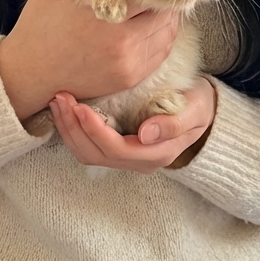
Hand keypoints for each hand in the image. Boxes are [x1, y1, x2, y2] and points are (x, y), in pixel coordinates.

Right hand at [0, 0, 179, 121]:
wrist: (30, 70)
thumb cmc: (41, 21)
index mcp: (104, 11)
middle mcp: (121, 41)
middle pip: (165, 11)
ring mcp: (128, 63)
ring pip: (168, 32)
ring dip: (168, 16)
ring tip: (162, 2)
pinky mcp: (130, 77)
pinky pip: (161, 52)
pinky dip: (162, 36)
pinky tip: (154, 24)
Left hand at [48, 76, 215, 173]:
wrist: (201, 111)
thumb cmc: (198, 106)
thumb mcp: (194, 111)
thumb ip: (173, 124)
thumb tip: (146, 135)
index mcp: (155, 155)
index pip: (115, 149)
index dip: (94, 130)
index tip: (81, 107)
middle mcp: (137, 162)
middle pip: (94, 154)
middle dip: (73, 128)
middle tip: (61, 98)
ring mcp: (125, 158)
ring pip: (86, 154)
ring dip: (67, 130)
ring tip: (58, 102)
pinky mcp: (116, 148)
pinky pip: (87, 147)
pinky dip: (72, 130)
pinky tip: (65, 111)